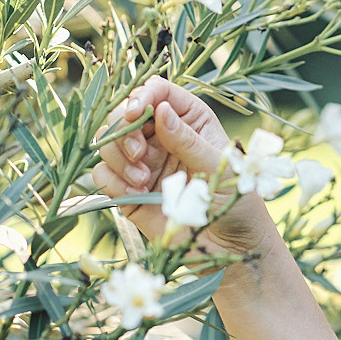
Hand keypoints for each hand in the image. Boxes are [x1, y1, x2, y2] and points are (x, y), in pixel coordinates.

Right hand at [90, 76, 272, 256]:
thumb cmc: (237, 202)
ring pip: (107, 142)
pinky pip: (103, 174)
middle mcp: (163, 136)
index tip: (137, 112)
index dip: (141, 95)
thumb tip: (161, 110)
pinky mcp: (129, 190)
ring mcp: (144, 162)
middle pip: (124, 113)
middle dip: (124, 130)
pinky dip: (113, 182)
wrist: (230, 248)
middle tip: (138, 154)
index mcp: (190, 120)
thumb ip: (187, 140)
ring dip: (118, 158)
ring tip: (143, 181)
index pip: (158, 91)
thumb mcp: (218, 167)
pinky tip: (136, 195)